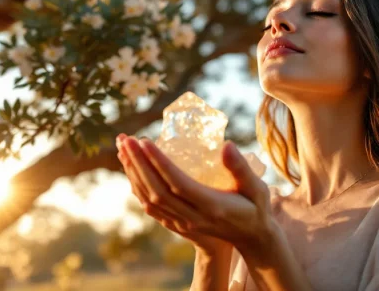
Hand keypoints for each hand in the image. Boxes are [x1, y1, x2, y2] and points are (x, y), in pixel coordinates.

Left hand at [116, 134, 274, 254]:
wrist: (251, 238)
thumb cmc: (255, 207)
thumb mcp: (256, 187)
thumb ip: (241, 167)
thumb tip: (226, 145)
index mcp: (212, 206)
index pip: (178, 183)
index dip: (159, 163)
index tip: (144, 142)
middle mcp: (193, 217)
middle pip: (158, 190)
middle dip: (139, 163)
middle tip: (126, 139)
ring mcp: (182, 222)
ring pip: (150, 198)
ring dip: (133, 173)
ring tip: (122, 148)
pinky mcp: (176, 224)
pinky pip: (150, 206)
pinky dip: (137, 186)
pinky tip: (130, 168)